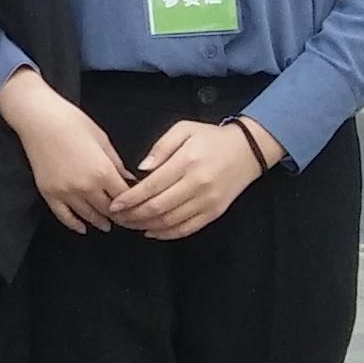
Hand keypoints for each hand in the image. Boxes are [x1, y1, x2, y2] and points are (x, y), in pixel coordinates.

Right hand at [2, 69, 133, 234]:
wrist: (38, 117)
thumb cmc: (71, 121)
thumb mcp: (102, 139)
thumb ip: (116, 163)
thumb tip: (128, 179)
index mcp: (102, 171)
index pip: (124, 197)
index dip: (133, 205)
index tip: (137, 208)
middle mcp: (85, 186)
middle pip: (108, 210)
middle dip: (119, 216)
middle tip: (125, 219)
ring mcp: (65, 191)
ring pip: (88, 216)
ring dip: (100, 221)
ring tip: (107, 224)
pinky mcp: (49, 192)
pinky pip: (64, 216)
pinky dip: (74, 224)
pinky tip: (82, 227)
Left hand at [112, 118, 271, 240]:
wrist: (248, 150)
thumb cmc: (212, 138)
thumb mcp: (184, 129)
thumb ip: (160, 147)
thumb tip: (142, 169)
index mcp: (186, 162)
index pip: (151, 186)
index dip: (129, 198)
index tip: (115, 204)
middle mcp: (197, 184)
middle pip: (157, 207)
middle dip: (133, 215)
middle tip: (118, 218)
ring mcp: (207, 201)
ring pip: (170, 221)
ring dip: (146, 226)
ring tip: (130, 224)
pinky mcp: (214, 212)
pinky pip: (187, 228)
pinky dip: (167, 234)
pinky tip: (152, 231)